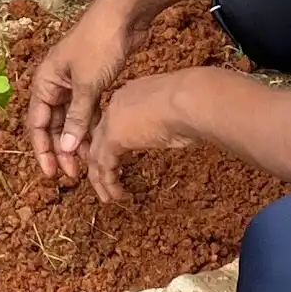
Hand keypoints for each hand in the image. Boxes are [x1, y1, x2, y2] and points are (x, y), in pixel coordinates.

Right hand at [26, 4, 142, 182]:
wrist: (123, 14)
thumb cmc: (99, 44)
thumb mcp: (87, 85)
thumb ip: (76, 118)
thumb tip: (66, 149)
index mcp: (45, 81)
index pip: (37, 124)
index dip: (43, 150)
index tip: (52, 174)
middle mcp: (55, 82)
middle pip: (52, 124)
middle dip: (60, 149)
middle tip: (72, 174)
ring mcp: (74, 81)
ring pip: (70, 118)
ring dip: (76, 140)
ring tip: (88, 162)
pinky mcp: (92, 80)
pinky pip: (86, 109)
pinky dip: (90, 125)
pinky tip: (99, 140)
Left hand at [81, 71, 201, 203]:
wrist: (189, 99)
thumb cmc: (194, 102)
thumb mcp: (176, 111)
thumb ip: (167, 122)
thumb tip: (176, 132)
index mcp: (130, 95)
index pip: (112, 121)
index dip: (111, 142)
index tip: (119, 159)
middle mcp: (116, 105)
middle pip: (98, 137)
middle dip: (99, 161)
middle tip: (105, 180)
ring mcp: (112, 121)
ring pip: (96, 154)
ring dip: (101, 178)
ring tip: (108, 197)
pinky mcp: (114, 137)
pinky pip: (104, 165)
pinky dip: (108, 182)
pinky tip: (116, 194)